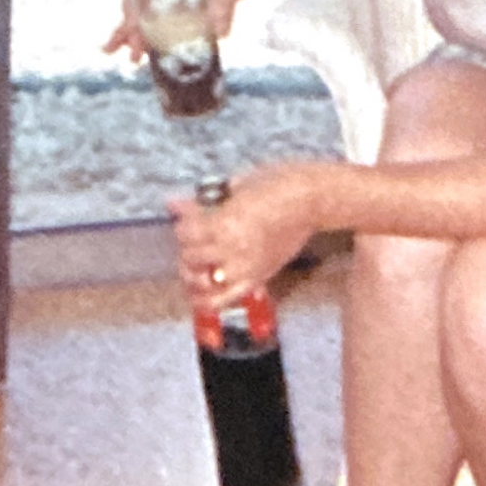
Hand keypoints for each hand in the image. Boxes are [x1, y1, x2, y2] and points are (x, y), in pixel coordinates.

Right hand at [102, 0, 268, 62]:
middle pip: (140, 6)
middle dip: (128, 30)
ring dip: (139, 37)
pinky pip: (168, 25)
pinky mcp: (192, 8)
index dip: (131, 11)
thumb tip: (220, 34)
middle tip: (124, 54)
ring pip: (151, 17)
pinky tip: (155, 55)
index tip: (131, 31)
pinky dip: (160, 39)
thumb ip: (223, 5)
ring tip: (132, 60)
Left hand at [170, 161, 321, 313]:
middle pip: (190, 257)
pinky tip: (199, 294)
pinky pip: (225, 300)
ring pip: (202, 282)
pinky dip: (208, 301)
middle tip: (190, 236)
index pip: (185, 233)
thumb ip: (204, 201)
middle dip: (186, 245)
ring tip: (193, 263)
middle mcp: (234, 250)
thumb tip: (175, 204)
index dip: (180, 222)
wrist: (311, 200)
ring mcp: (247, 268)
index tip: (183, 214)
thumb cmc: (277, 183)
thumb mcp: (236, 186)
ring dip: (192, 273)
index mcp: (227, 224)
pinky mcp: (258, 278)